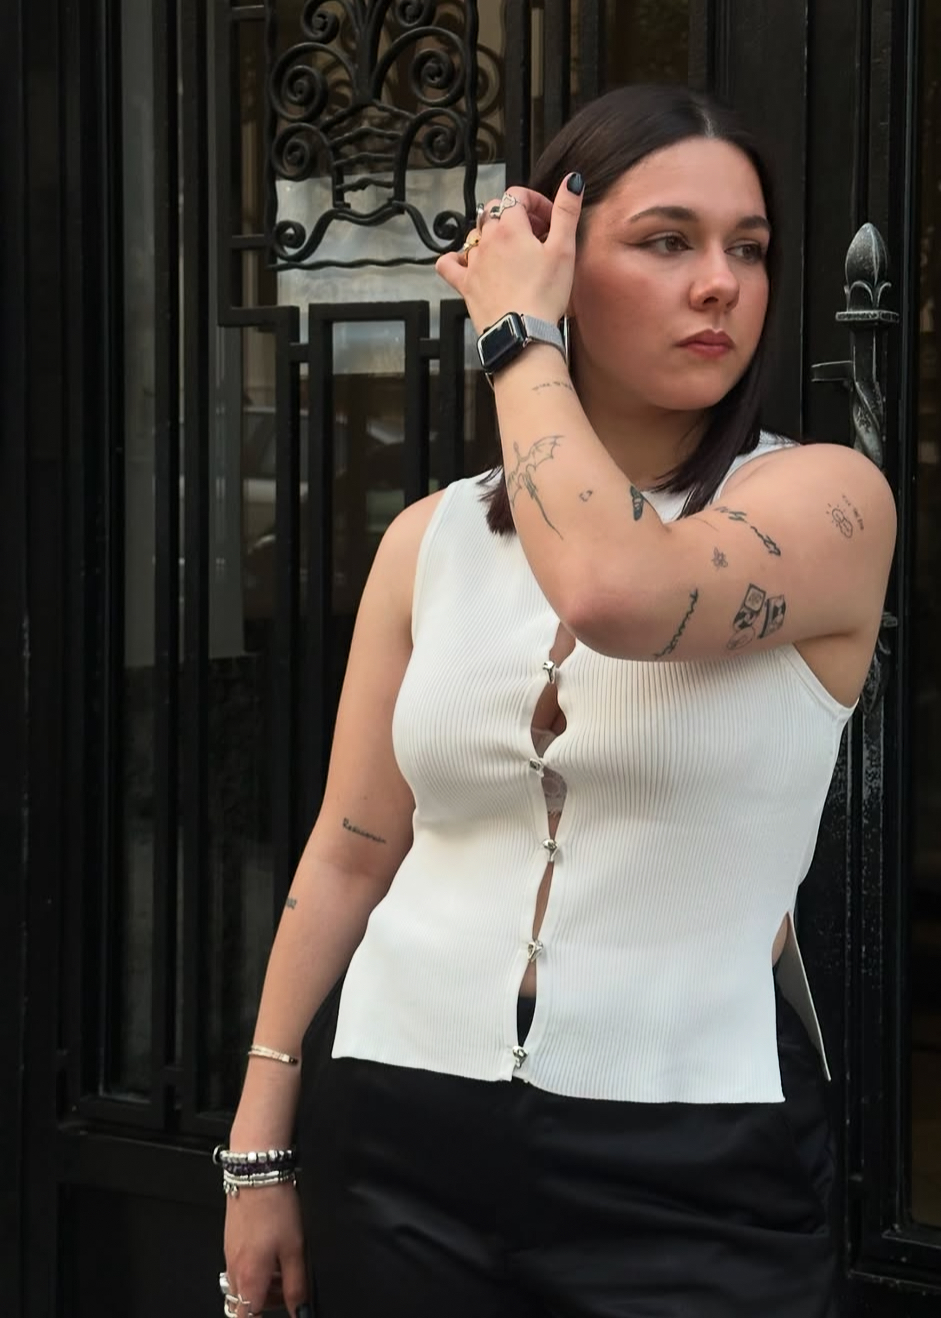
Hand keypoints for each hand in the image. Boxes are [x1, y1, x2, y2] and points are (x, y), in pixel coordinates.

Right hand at [223, 1184, 307, 1316]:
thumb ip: (296, 1285)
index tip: (279, 1310)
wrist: (257, 1176)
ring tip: (284, 1268)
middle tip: (288, 1290)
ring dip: (262, 1286)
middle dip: (267, 1304)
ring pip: (242, 1286)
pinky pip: (240, 1267)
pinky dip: (256, 1269)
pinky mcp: (230, 1241)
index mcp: (250, 1279)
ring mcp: (230, 1255)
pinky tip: (273, 1251)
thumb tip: (299, 1309)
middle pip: (245, 1305)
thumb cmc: (275, 1208)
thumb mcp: (296, 1250)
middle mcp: (235, 1271)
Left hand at [436, 174, 584, 334]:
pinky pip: (449, 264)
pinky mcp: (465, 285)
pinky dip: (456, 258)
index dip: (535, 202)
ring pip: (476, 236)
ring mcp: (473, 263)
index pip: (516, 196)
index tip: (549, 219)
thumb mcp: (564, 250)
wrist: (521, 333)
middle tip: (535, 237)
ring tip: (512, 254)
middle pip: (494, 213)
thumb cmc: (544, 296)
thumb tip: (571, 181)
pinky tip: (467, 261)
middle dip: (515, 218)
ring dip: (493, 238)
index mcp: (510, 228)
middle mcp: (486, 241)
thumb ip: (566, 211)